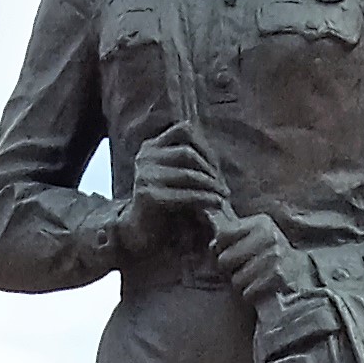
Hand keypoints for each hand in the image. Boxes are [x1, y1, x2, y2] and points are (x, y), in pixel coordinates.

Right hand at [118, 124, 221, 250]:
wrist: (139, 232)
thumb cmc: (163, 203)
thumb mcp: (175, 176)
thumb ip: (189, 163)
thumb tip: (217, 160)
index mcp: (151, 147)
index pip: (184, 130)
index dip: (205, 145)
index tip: (217, 166)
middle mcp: (146, 157)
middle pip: (188, 152)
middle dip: (211, 170)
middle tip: (224, 187)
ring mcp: (145, 176)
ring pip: (188, 173)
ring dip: (211, 185)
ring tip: (223, 196)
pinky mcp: (149, 196)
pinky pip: (185, 194)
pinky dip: (205, 199)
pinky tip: (217, 203)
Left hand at [213, 211, 313, 309]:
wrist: (303, 273)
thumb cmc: (272, 254)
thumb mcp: (257, 236)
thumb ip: (233, 236)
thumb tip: (212, 247)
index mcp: (260, 223)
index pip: (223, 235)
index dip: (220, 247)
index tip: (228, 252)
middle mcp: (268, 237)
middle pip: (225, 259)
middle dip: (229, 269)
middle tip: (240, 269)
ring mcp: (274, 257)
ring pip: (236, 280)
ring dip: (241, 284)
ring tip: (253, 279)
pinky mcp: (278, 277)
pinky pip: (248, 292)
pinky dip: (251, 294)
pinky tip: (259, 289)